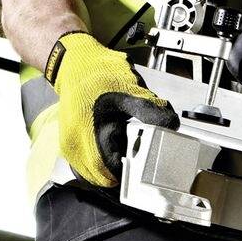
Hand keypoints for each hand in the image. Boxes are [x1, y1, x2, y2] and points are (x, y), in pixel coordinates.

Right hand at [49, 33, 176, 186]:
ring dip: (113, 167)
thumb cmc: (97, 73)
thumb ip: (150, 110)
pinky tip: (116, 146)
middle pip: (102, 177)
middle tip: (138, 155)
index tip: (145, 164)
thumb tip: (170, 125)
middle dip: (123, 171)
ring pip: (96, 174)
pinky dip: (105, 161)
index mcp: (86, 132)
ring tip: (126, 149)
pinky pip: (90, 166)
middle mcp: (74, 144)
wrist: (77, 62)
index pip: (110, 171)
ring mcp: (71, 147)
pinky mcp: (72, 145)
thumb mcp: (130, 89)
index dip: (130, 172)